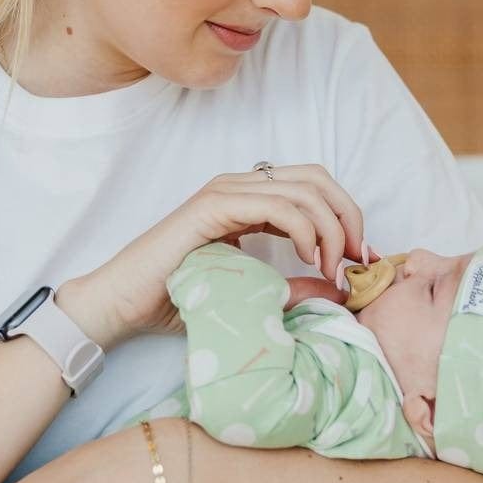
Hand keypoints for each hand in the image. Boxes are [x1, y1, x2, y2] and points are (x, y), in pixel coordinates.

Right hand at [68, 164, 372, 339]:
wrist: (122, 304)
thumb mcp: (250, 293)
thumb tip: (336, 289)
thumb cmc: (177, 300)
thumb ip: (290, 287)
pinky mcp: (213, 206)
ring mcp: (225, 191)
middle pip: (318, 178)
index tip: (359, 260)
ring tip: (330, 268)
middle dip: (348, 216)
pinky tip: (307, 259)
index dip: (347, 216)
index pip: (314, 186)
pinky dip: (304, 229)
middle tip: (354, 260)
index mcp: (249, 200)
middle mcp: (239, 187)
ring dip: (330, 227)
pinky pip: (277, 204)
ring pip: (304, 188)